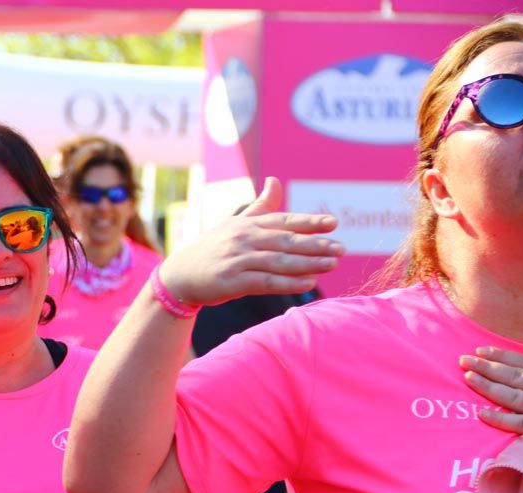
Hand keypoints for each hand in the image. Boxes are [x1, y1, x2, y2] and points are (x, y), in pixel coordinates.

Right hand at [158, 177, 342, 306]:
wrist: (180, 275)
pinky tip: (308, 283)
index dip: (309, 222)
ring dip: (307, 263)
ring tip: (332, 265)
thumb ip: (260, 206)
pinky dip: (288, 283)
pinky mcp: (231, 281)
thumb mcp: (235, 225)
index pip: (283, 221)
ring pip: (279, 261)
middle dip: (315, 244)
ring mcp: (237, 260)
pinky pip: (265, 282)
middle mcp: (243, 239)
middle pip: (285, 240)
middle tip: (341, 248)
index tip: (333, 224)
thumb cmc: (212, 249)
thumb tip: (275, 180)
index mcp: (247, 224)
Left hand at [460, 346, 522, 435]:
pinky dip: (503, 419)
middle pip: (517, 377)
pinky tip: (481, 413)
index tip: (479, 351)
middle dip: (489, 368)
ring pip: (516, 397)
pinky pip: (522, 424)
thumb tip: (513, 366)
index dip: (502, 356)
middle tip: (463, 360)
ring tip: (467, 377)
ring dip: (490, 387)